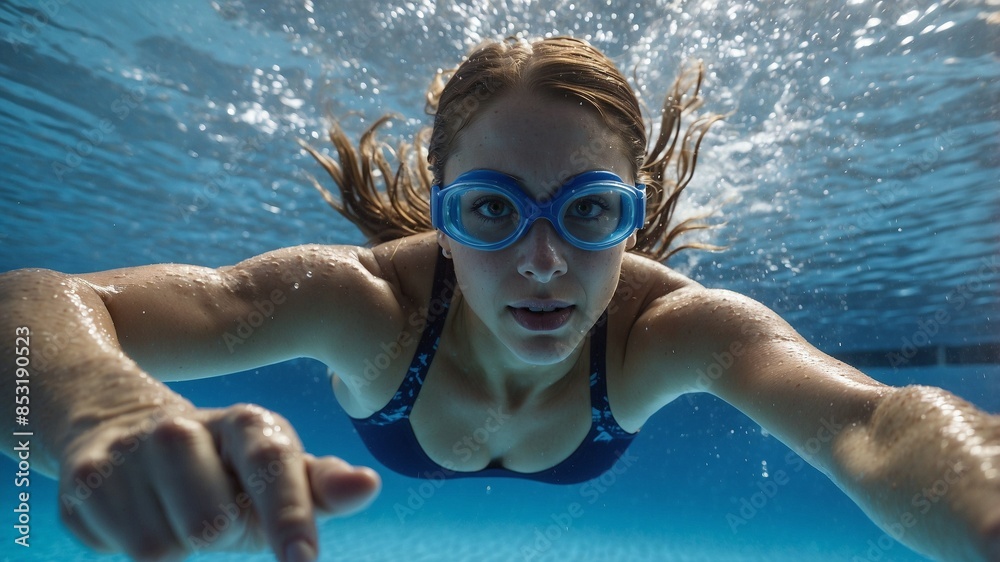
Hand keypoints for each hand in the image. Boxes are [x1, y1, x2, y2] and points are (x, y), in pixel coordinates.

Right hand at [56, 403, 380, 561]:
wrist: (126, 425)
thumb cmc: (223, 465)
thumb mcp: (274, 469)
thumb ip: (320, 485)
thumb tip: (369, 486)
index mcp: (245, 424)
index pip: (272, 468)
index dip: (289, 516)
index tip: (303, 559)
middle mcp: (184, 428)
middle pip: (211, 526)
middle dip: (219, 534)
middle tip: (210, 508)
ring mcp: (129, 452)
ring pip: (161, 548)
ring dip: (175, 544)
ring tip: (174, 507)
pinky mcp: (83, 479)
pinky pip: (119, 550)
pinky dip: (133, 543)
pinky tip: (139, 509)